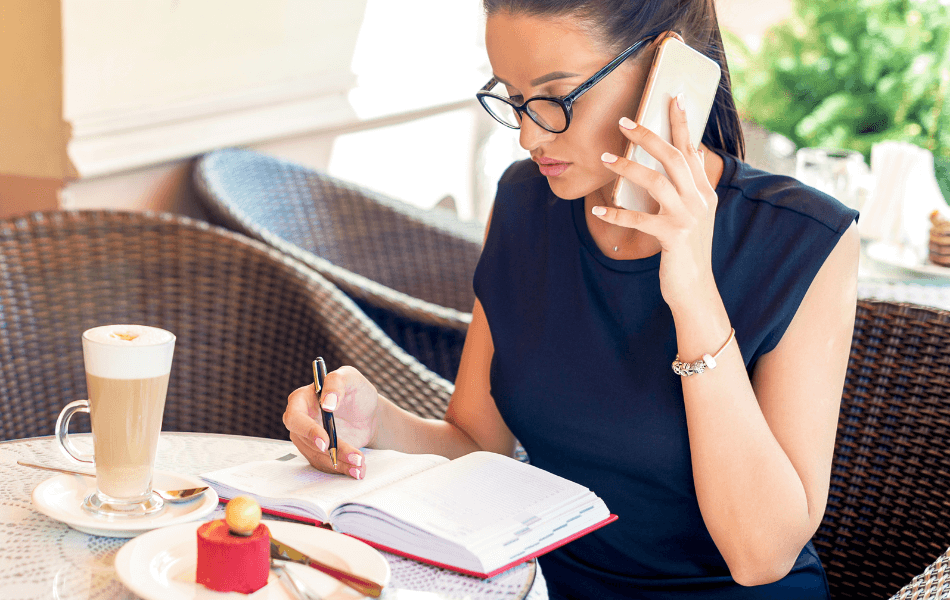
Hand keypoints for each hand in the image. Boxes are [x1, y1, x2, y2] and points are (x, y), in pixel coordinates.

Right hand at [283, 366, 379, 478]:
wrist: (368, 414)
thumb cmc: (356, 391)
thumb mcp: (350, 378)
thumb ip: (336, 383)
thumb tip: (327, 403)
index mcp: (301, 400)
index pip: (295, 418)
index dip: (308, 431)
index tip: (326, 441)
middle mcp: (301, 421)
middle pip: (307, 442)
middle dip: (331, 452)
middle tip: (354, 457)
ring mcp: (308, 440)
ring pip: (318, 457)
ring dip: (340, 463)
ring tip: (361, 464)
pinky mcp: (319, 453)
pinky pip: (326, 465)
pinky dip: (342, 469)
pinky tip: (357, 470)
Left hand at [595, 94, 718, 311]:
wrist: (695, 289)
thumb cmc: (685, 251)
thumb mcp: (688, 216)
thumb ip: (679, 191)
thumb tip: (661, 167)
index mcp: (703, 192)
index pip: (692, 149)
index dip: (682, 123)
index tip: (672, 97)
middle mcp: (699, 200)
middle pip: (674, 157)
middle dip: (649, 136)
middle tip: (623, 122)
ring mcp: (687, 218)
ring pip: (656, 181)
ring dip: (627, 167)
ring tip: (604, 158)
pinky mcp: (672, 237)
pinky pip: (639, 219)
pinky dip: (617, 213)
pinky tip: (599, 208)